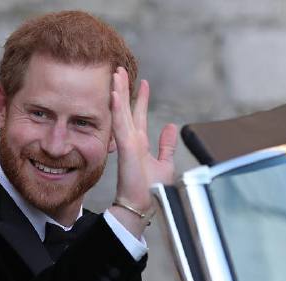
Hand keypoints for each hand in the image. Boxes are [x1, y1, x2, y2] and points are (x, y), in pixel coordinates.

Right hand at [110, 67, 177, 234]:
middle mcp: (131, 140)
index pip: (138, 115)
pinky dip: (117, 108)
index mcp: (139, 143)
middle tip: (120, 69)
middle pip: (126, 109)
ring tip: (116, 74)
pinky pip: (120, 124)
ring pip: (121, 112)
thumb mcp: (164, 163)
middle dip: (123, 89)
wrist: (142, 205)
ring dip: (118, 92)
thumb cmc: (151, 190)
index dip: (140, 98)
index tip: (142, 82)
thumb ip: (166, 145)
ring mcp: (127, 143)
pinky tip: (115, 94)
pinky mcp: (126, 148)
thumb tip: (171, 126)